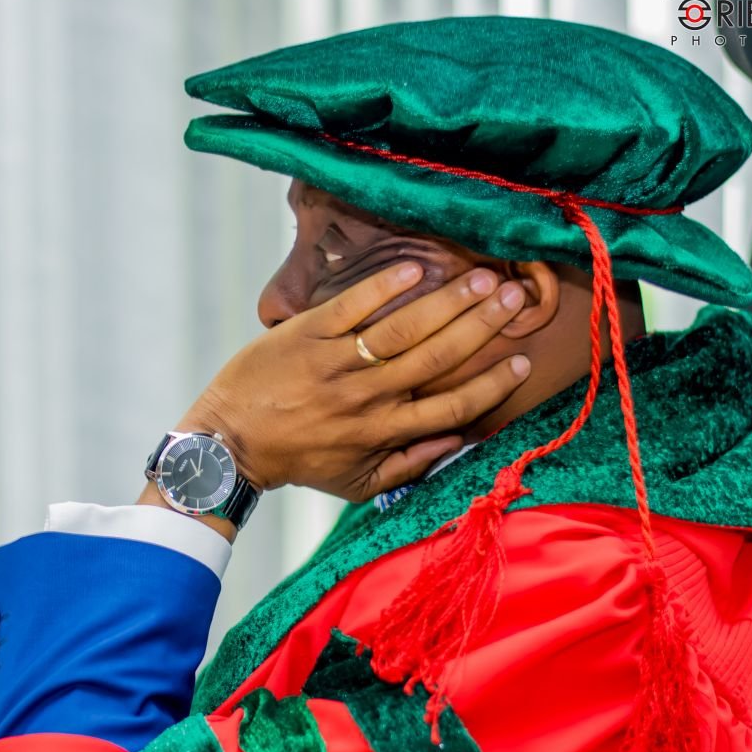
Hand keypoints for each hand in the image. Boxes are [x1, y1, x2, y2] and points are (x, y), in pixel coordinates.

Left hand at [178, 263, 529, 502]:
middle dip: (481, 327)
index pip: (451, 408)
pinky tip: (417, 268)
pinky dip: (383, 287)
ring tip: (482, 279)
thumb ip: (408, 465)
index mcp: (382, 432)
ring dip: (447, 302)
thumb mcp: (356, 483)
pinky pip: (351, 307)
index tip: (522, 362)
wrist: (230, 443)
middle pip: (437, 358)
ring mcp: (335, 363)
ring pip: (403, 330)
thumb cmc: (297, 462)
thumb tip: (457, 440)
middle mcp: (365, 397)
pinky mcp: (306, 334)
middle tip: (514, 299)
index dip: (490, 385)